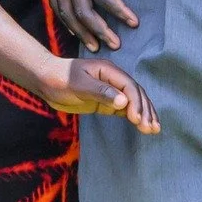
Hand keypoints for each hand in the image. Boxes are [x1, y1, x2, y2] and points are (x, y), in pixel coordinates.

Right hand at [14, 0, 136, 49]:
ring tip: (95, 47)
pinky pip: (56, 6)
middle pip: (84, 12)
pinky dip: (65, 22)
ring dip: (82, 33)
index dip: (118, 11)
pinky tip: (74, 31)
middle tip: (117, 45)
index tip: (133, 23)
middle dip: (101, 31)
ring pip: (68, 14)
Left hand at [37, 54, 158, 130]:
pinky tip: (143, 127)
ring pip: (134, 102)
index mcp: (109, 71)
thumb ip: (101, 92)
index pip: (129, 87)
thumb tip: (123, 102)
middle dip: (145, 111)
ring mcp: (111, 91)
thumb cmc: (60, 79)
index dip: (136, 103)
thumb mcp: (79, 85)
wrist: (47, 80)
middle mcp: (114, 80)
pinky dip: (135, 117)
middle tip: (150, 128)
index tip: (136, 119)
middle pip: (136, 94)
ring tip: (154, 130)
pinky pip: (125, 109)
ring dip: (144, 115)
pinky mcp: (107, 102)